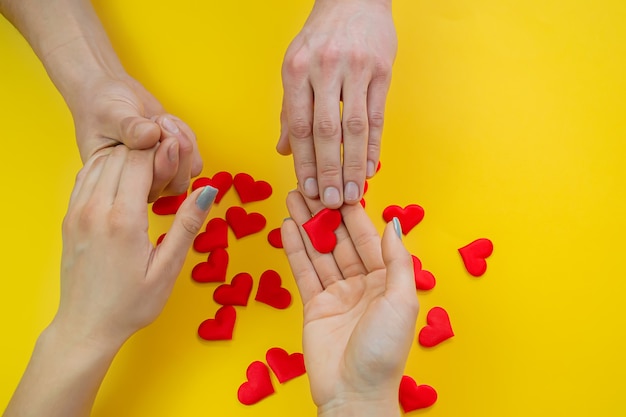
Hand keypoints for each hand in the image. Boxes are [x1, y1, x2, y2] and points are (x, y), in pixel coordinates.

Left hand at [55, 145, 214, 348]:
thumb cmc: (130, 304)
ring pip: (101, 161)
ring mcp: (78, 212)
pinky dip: (107, 170)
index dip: (161, 152)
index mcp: (123, 220)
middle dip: (146, 152)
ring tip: (148, 177)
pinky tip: (124, 184)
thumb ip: (187, 225)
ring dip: (126, 158)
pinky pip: (86, 176)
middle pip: (121, 154)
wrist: (86, 327)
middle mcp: (95, 209)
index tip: (177, 161)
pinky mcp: (70, 218)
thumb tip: (208, 190)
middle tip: (166, 170)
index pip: (140, 159)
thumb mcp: (167, 269)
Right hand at [68, 74, 202, 201]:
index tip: (153, 130)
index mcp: (117, 181)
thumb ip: (129, 128)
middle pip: (175, 184)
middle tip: (159, 121)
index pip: (148, 188)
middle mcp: (140, 183)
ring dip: (182, 143)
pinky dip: (186, 136)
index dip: (158, 163)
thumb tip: (152, 136)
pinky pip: (195, 159)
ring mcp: (159, 174)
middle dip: (174, 151)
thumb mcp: (110, 114)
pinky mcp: (175, 161)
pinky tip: (166, 121)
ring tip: (160, 119)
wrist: (110, 92)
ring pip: (188, 173)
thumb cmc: (101, 106)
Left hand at [277, 0, 396, 207]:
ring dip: (354, 165)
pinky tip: (371, 167)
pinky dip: (374, 145)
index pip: (299, 127)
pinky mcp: (381, 71)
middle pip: (326, 132)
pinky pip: (377, 116)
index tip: (308, 190)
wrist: (353, 0)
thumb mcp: (296, 67)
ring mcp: (355, 69)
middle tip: (332, 202)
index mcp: (296, 71)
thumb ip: (291, 110)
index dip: (303, 163)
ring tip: (354, 193)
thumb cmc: (320, 38)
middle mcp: (323, 69)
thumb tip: (285, 150)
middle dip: (328, 171)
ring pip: (354, 127)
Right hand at [281, 190, 417, 415]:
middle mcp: (362, 283)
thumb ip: (396, 260)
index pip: (368, 237)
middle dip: (325, 213)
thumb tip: (394, 223)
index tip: (339, 187)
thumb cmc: (384, 351)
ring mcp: (337, 293)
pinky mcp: (314, 305)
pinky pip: (304, 271)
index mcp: (386, 280)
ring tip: (293, 197)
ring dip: (306, 224)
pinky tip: (288, 227)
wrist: (354, 393)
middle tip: (309, 185)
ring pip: (320, 251)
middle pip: (340, 240)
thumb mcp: (400, 300)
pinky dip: (295, 248)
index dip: (353, 212)